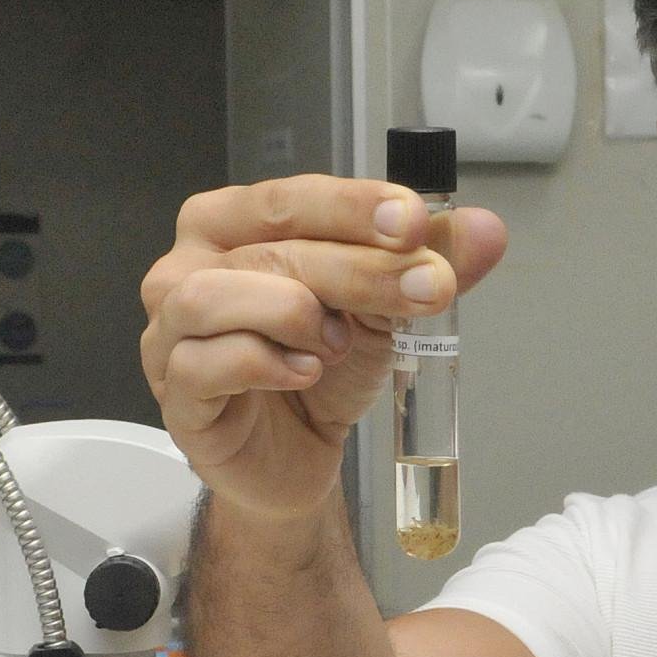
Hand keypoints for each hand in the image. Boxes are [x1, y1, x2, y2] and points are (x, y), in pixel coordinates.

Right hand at [138, 175, 506, 523]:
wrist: (297, 457)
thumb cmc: (321, 367)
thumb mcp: (384, 306)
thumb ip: (429, 262)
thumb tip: (486, 231)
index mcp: (230, 224)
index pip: (289, 199)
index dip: (353, 207)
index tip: (415, 222)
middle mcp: (186, 267)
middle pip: (269, 247)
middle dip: (358, 267)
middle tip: (427, 288)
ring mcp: (169, 331)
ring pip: (215, 296)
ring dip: (294, 313)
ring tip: (338, 343)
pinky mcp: (176, 393)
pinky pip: (204, 363)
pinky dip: (264, 364)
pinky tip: (305, 374)